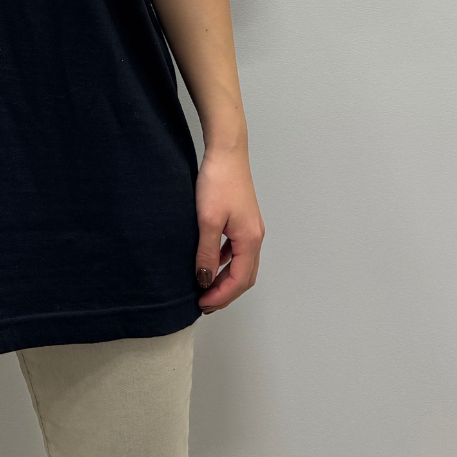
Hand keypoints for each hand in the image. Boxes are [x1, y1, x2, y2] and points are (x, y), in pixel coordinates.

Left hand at [194, 147, 264, 312]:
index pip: (239, 280)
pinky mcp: (242, 219)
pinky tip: (210, 260)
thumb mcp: (207, 220)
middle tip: (204, 303)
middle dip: (226, 293)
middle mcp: (255, 237)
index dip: (221, 296)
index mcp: (250, 240)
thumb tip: (204, 280)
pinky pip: (236, 250)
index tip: (202, 304)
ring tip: (205, 287)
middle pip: (245, 276)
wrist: (226, 152)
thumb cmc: (218, 182)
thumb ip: (206, 252)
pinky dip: (225, 262)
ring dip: (225, 278)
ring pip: (241, 264)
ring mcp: (250, 228)